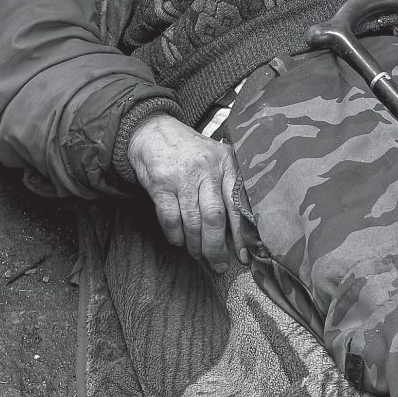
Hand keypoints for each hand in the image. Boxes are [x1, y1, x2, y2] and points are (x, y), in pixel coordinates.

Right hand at [126, 114, 246, 267]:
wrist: (153, 131)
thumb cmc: (189, 152)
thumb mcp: (215, 159)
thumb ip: (228, 185)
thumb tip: (239, 230)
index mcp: (225, 163)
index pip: (237, 204)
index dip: (241, 234)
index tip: (244, 256)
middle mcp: (206, 169)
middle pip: (214, 217)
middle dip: (216, 247)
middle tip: (217, 264)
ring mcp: (182, 176)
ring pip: (193, 221)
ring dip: (195, 245)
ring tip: (197, 255)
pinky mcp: (160, 184)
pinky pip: (170, 218)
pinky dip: (175, 235)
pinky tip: (179, 240)